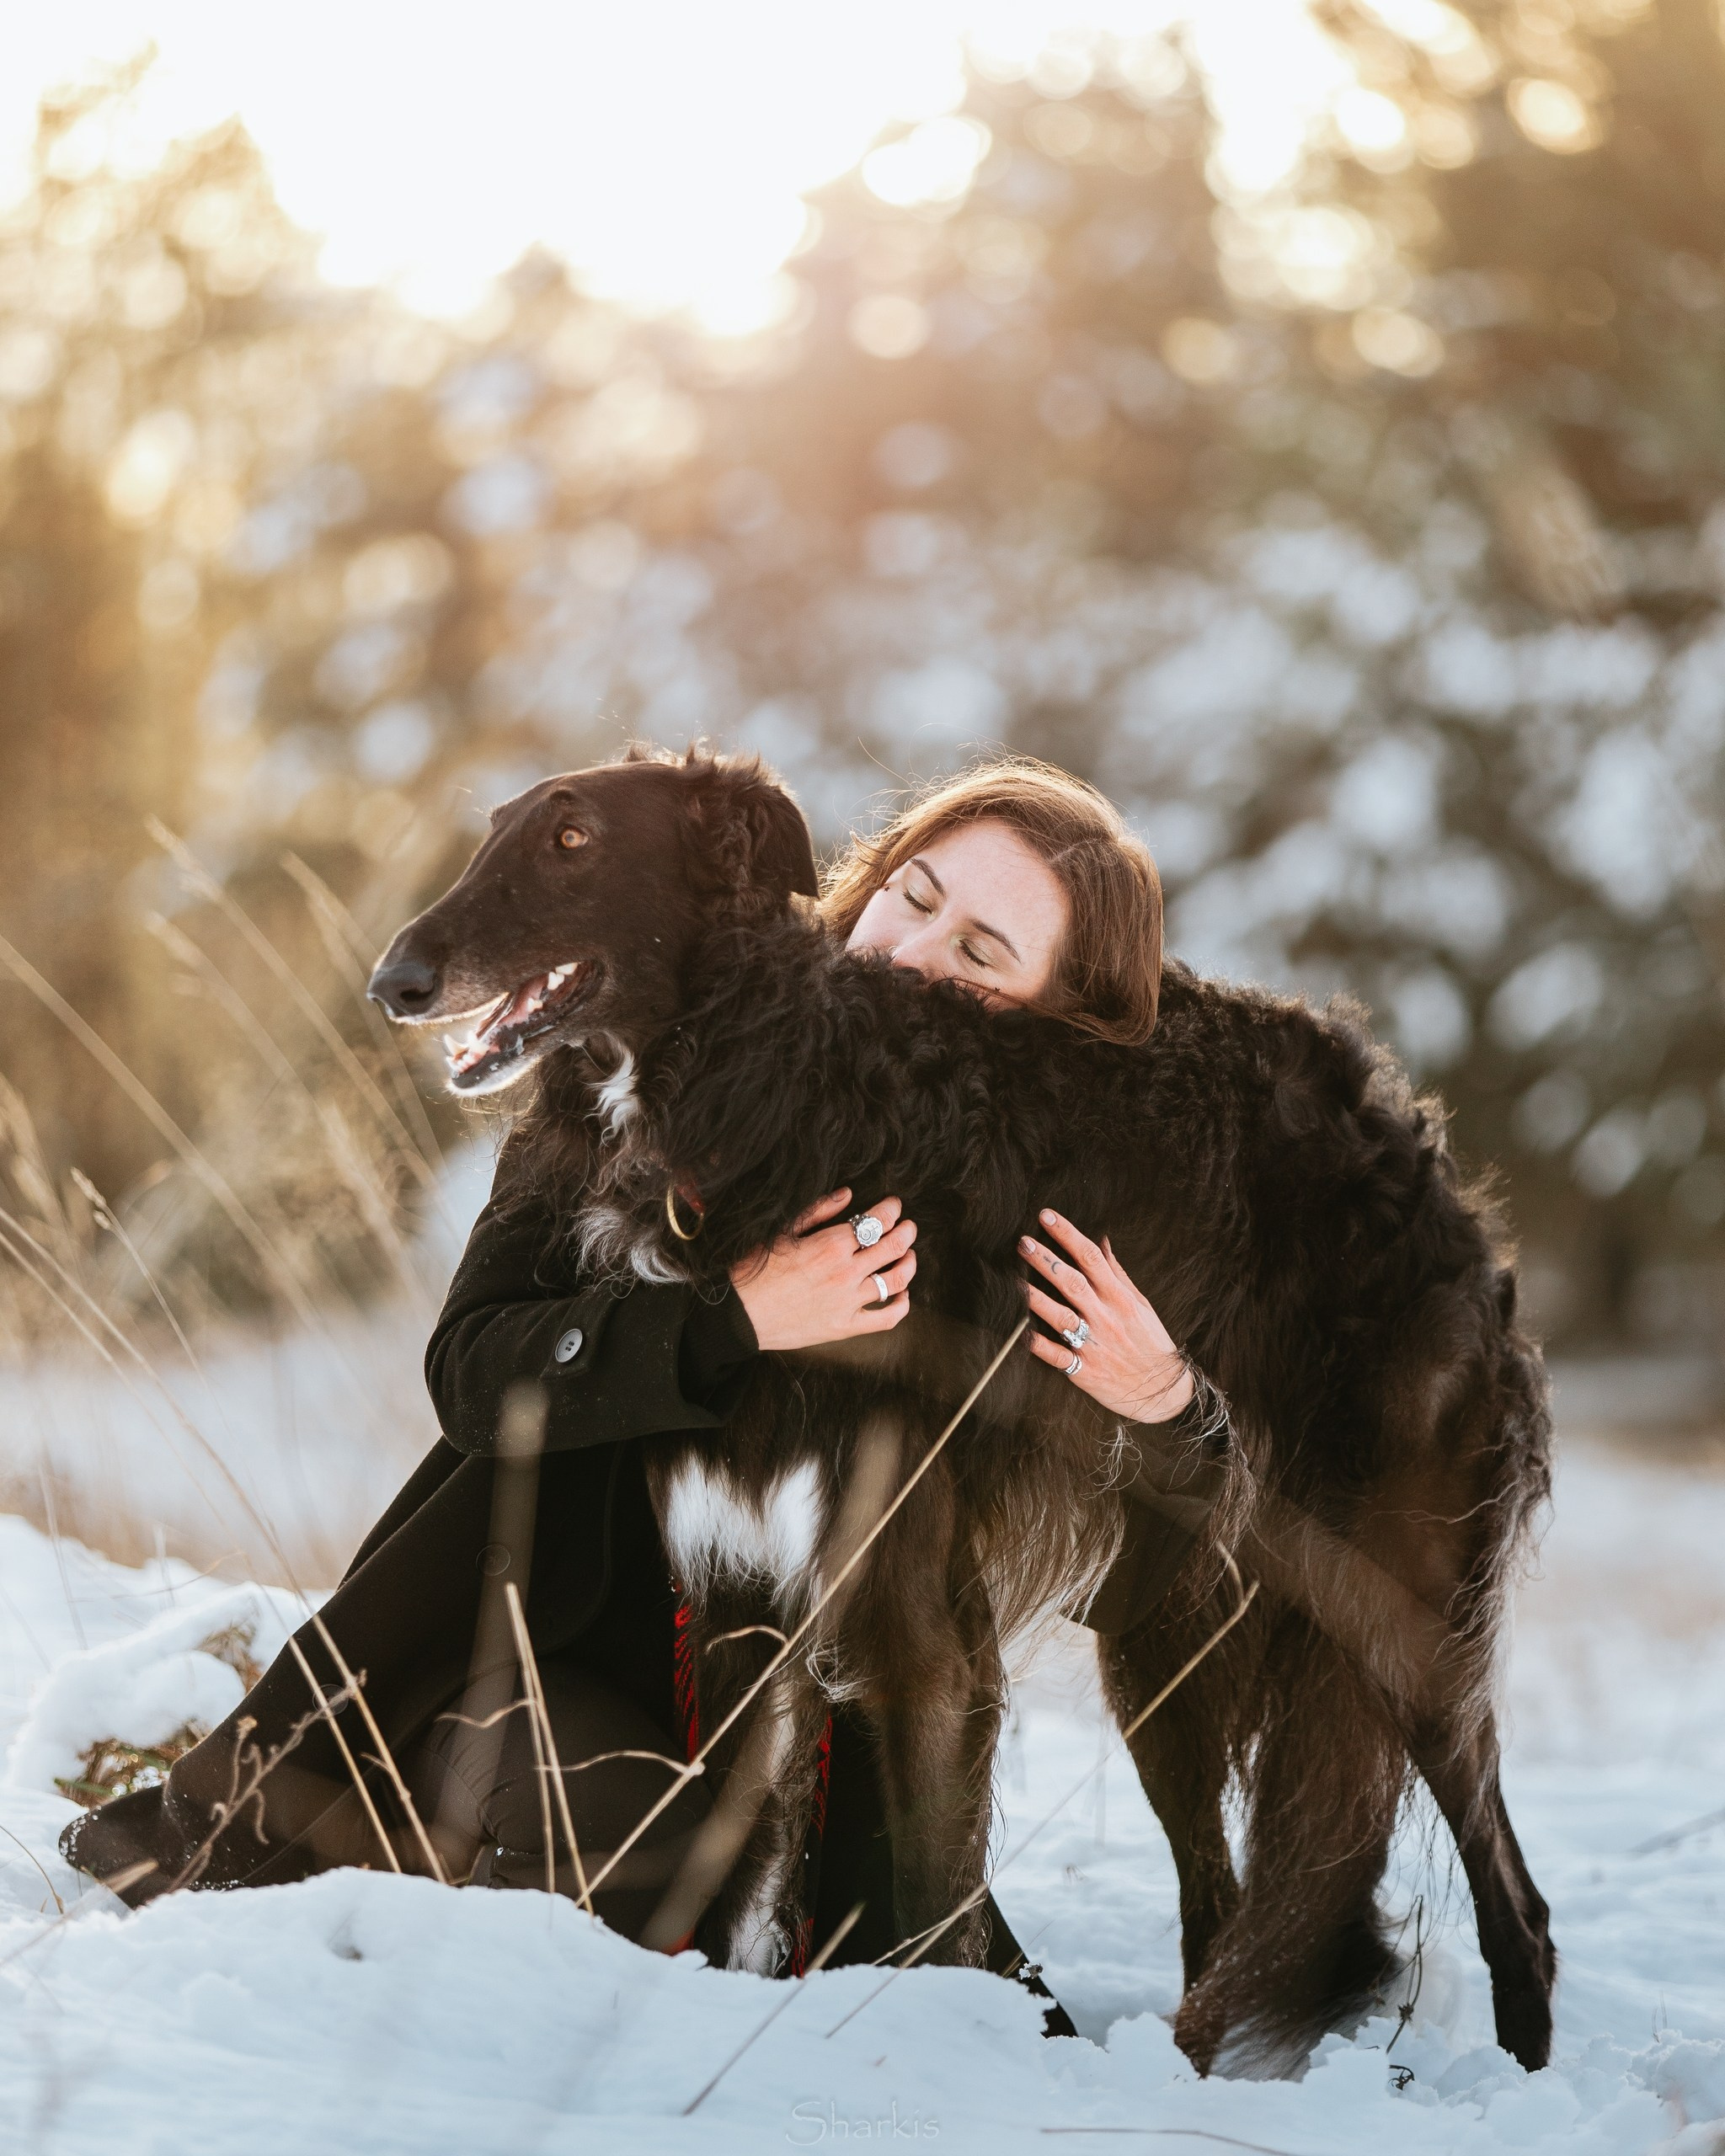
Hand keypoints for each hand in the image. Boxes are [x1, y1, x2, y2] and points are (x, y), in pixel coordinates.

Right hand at [729, 1188, 916, 1351]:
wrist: (740, 1314)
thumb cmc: (757, 1270)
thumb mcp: (784, 1232)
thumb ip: (819, 1211)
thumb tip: (848, 1195)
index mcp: (830, 1245)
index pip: (876, 1222)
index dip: (891, 1209)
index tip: (894, 1206)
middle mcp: (845, 1272)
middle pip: (893, 1246)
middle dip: (906, 1231)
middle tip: (909, 1227)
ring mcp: (848, 1302)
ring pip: (896, 1280)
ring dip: (909, 1264)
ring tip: (909, 1255)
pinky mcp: (846, 1326)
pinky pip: (886, 1318)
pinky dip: (901, 1305)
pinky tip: (903, 1294)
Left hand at [1019, 1207, 1193, 1423]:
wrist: (1164, 1391)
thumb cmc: (1152, 1342)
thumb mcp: (1141, 1304)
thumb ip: (1118, 1273)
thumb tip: (1102, 1241)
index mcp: (1119, 1298)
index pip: (1091, 1258)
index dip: (1068, 1235)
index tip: (1046, 1216)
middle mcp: (1106, 1317)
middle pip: (1072, 1282)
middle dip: (1046, 1260)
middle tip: (1023, 1242)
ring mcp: (1095, 1344)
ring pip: (1061, 1316)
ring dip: (1036, 1298)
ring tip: (1014, 1281)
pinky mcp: (1085, 1370)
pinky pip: (1059, 1356)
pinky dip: (1040, 1346)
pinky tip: (1022, 1334)